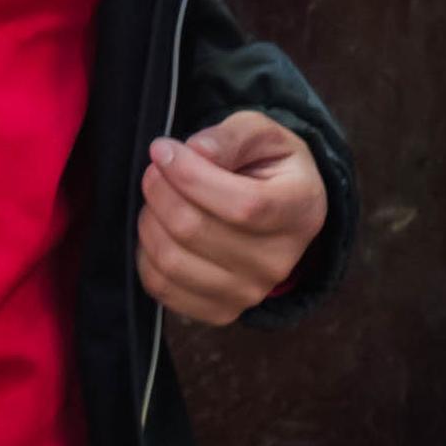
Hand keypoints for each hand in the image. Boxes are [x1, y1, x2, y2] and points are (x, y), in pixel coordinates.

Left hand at [139, 110, 328, 325]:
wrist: (279, 213)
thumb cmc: (268, 167)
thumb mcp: (261, 134)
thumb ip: (231, 137)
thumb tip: (195, 151)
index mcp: (300, 211)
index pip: (241, 205)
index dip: (191, 176)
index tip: (164, 150)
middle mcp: (278, 261)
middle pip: (195, 230)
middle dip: (160, 191)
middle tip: (155, 169)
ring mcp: (249, 292)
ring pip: (172, 260)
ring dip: (149, 220)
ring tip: (157, 196)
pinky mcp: (220, 311)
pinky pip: (162, 287)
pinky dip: (146, 254)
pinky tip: (159, 228)